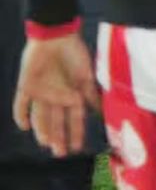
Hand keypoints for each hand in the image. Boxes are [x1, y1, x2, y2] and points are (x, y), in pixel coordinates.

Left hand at [12, 33, 98, 157]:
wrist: (56, 36)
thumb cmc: (75, 53)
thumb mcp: (86, 75)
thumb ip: (91, 94)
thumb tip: (100, 112)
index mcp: (71, 95)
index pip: (74, 118)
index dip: (76, 133)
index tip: (78, 148)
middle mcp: (55, 97)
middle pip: (56, 121)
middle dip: (58, 137)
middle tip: (60, 152)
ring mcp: (41, 92)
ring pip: (41, 116)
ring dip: (43, 130)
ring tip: (46, 143)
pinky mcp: (27, 86)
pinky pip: (21, 103)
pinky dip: (21, 115)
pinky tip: (25, 127)